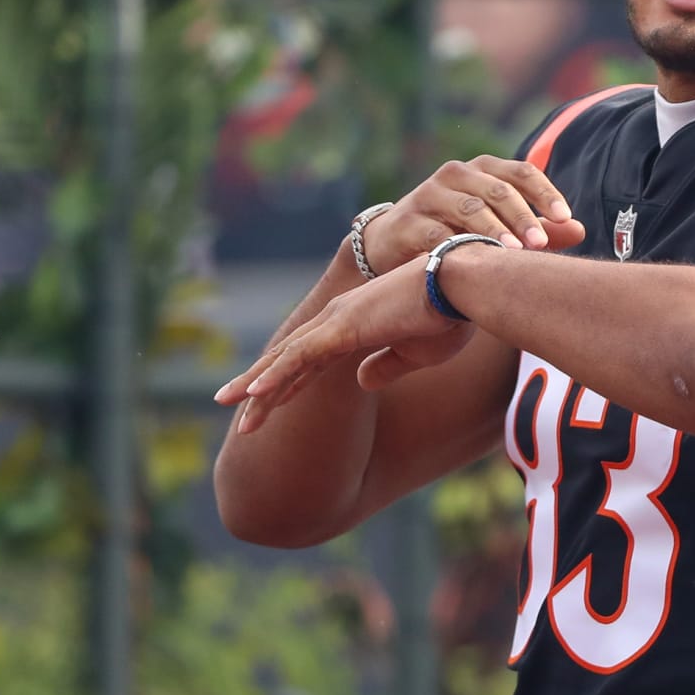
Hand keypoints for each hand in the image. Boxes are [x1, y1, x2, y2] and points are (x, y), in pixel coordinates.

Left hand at [214, 259, 468, 433]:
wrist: (465, 288)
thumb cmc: (450, 316)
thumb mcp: (416, 355)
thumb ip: (385, 367)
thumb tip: (361, 382)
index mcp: (356, 325)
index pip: (311, 359)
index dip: (288, 382)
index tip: (266, 402)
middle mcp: (339, 319)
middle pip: (290, 357)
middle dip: (260, 384)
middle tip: (232, 406)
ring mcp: (337, 321)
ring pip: (286, 359)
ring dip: (257, 385)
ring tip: (228, 405)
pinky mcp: (342, 327)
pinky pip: (299, 357)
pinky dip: (274, 375)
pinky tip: (253, 393)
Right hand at [366, 156, 584, 270]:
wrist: (391, 246)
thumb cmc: (455, 233)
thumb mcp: (496, 228)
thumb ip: (537, 229)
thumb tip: (579, 230)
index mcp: (482, 170)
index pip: (521, 172)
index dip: (545, 193)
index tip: (565, 218)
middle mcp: (456, 174)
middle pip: (497, 189)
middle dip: (522, 216)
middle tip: (541, 243)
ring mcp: (429, 195)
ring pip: (468, 208)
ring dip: (494, 231)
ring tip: (514, 253)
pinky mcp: (408, 221)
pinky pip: (436, 232)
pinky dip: (458, 246)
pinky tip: (475, 261)